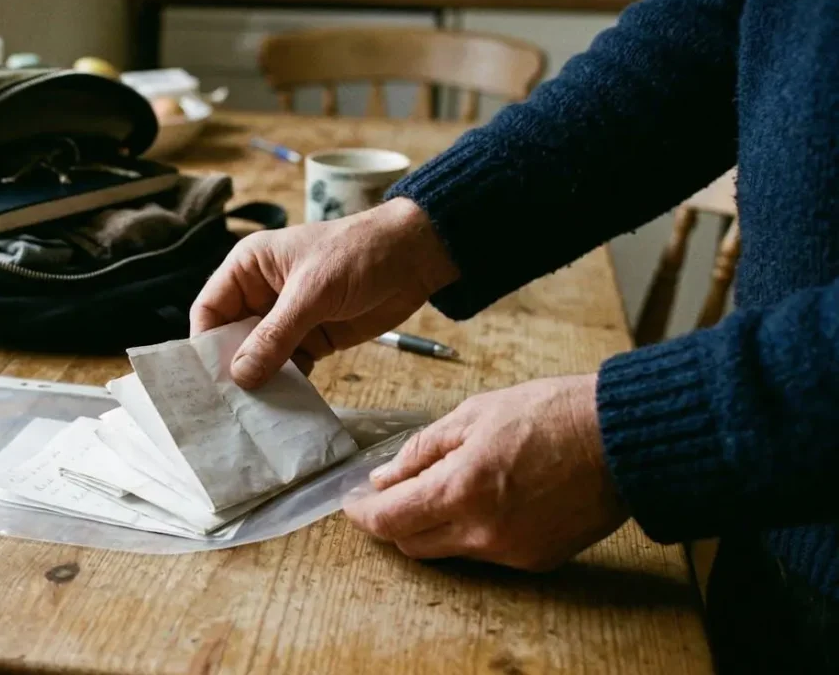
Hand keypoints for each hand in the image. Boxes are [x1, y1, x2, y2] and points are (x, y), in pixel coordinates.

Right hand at [190, 197, 458, 387]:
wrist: (416, 257)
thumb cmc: (357, 253)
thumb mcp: (311, 292)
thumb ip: (275, 335)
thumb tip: (240, 376)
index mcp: (248, 268)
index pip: (209, 310)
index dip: (204, 345)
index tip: (206, 382)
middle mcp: (261, 294)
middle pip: (230, 339)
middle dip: (231, 369)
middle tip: (227, 408)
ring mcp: (287, 319)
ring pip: (259, 357)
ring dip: (259, 382)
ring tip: (253, 415)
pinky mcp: (313, 338)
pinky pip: (289, 366)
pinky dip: (286, 385)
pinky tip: (284, 407)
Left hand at [343, 374, 628, 571]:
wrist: (623, 439)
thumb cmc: (551, 415)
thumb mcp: (474, 415)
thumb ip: (422, 451)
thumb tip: (384, 477)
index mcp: (461, 491)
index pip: (389, 521)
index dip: (362, 515)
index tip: (351, 503)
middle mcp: (482, 532)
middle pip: (412, 544)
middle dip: (393, 522)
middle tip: (388, 495)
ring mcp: (511, 551)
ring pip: (448, 550)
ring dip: (433, 526)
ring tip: (440, 489)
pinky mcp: (537, 560)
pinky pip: (486, 552)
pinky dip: (471, 531)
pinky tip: (483, 500)